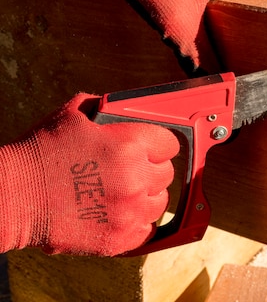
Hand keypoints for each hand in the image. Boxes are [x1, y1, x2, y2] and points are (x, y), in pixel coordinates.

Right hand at [0, 94, 177, 255]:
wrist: (13, 198)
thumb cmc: (41, 152)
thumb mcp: (75, 113)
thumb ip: (109, 109)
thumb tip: (128, 111)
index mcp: (129, 145)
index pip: (170, 143)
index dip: (158, 144)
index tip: (149, 148)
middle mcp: (135, 179)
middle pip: (166, 173)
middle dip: (150, 169)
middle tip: (131, 169)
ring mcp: (130, 211)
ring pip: (160, 202)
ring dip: (147, 196)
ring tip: (123, 192)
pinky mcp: (120, 239)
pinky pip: (148, 229)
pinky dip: (137, 222)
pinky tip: (120, 212)